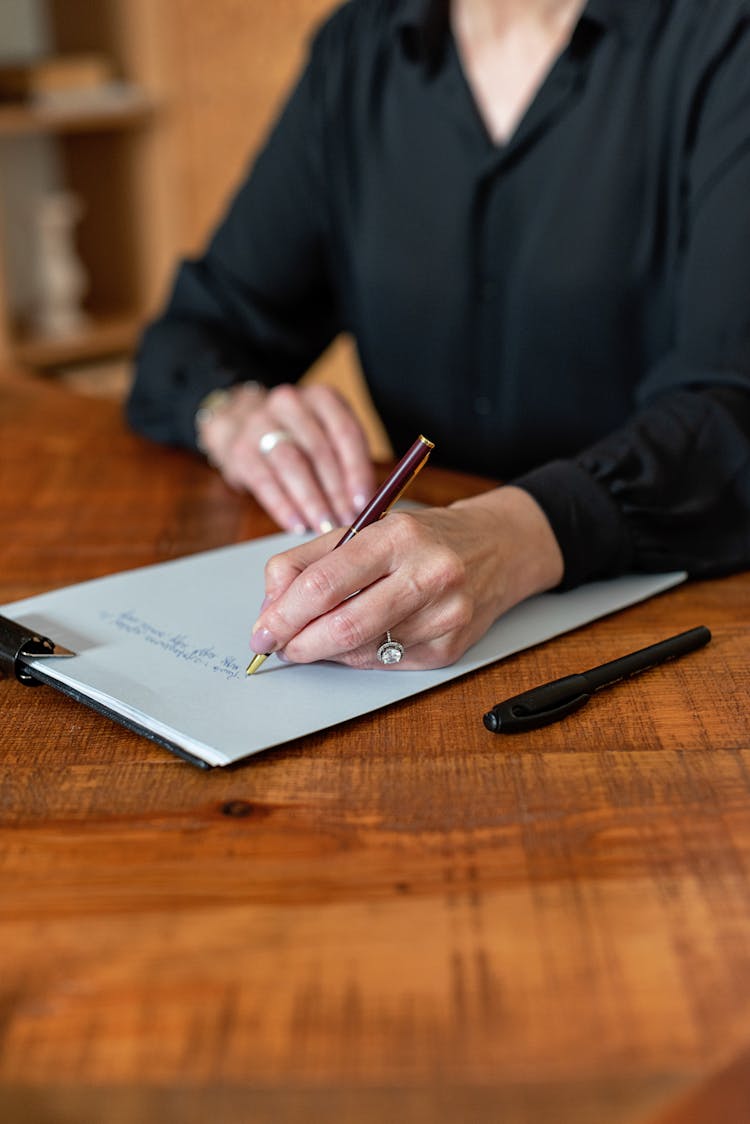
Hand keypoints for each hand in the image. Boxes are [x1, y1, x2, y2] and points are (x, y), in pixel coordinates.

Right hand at [197, 381, 375, 532]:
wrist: (241, 425)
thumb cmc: (299, 438)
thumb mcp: (326, 436)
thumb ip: (348, 464)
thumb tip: (370, 507)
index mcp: (322, 398)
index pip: (345, 432)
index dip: (357, 470)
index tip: (365, 502)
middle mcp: (290, 403)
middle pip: (319, 450)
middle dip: (336, 492)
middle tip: (347, 523)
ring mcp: (260, 423)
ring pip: (291, 464)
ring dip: (312, 501)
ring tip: (324, 527)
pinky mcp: (240, 449)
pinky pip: (264, 481)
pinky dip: (283, 507)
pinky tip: (297, 525)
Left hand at [249, 486, 564, 668]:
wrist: (499, 548)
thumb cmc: (422, 538)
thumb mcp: (366, 529)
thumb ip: (310, 561)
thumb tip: (271, 606)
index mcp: (398, 535)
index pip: (325, 583)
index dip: (283, 613)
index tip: (261, 629)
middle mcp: (427, 574)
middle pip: (343, 625)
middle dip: (298, 643)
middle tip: (277, 646)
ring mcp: (444, 615)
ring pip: (362, 651)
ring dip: (326, 651)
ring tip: (312, 639)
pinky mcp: (450, 648)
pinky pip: (386, 664)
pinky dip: (359, 656)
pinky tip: (357, 640)